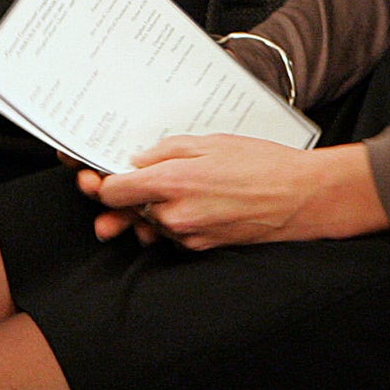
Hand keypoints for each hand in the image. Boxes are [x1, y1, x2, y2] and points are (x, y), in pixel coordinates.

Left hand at [87, 137, 385, 250]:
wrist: (298, 197)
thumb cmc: (258, 162)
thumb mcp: (208, 141)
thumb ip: (164, 152)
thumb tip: (135, 162)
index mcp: (172, 183)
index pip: (112, 192)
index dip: (99, 181)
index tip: (91, 172)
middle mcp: (174, 216)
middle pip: (125, 211)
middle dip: (114, 199)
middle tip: (101, 184)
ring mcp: (187, 237)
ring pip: (148, 223)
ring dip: (142, 210)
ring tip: (144, 193)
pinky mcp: (201, 248)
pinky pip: (171, 234)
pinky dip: (167, 220)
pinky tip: (178, 203)